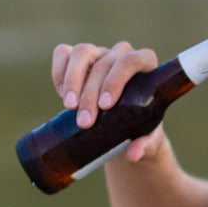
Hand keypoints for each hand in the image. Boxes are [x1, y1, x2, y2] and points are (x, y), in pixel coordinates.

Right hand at [51, 40, 163, 161]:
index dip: (116, 80)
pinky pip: (63, 53)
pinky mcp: (79, 59)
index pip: (132, 60)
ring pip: (82, 52)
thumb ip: (146, 146)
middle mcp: (122, 54)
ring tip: (69, 107)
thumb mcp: (148, 138)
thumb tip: (133, 154)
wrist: (124, 127)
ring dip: (72, 80)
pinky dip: (59, 71)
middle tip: (85, 122)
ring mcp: (99, 53)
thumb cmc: (141, 127)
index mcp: (146, 65)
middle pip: (104, 63)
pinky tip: (62, 94)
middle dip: (91, 93)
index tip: (105, 106)